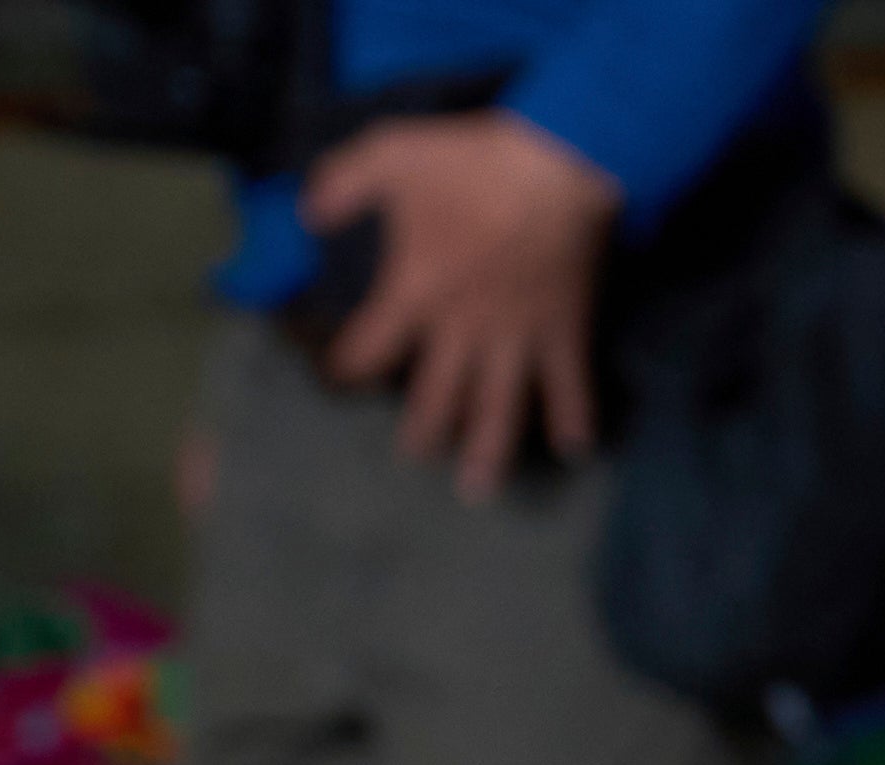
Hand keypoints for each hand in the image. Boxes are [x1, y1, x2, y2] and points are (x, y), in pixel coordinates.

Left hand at [300, 108, 619, 500]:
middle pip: (437, 401)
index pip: (368, 348)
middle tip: (415, 457)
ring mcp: (517, 339)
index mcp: (413, 291)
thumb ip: (339, 185)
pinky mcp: (564, 335)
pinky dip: (575, 422)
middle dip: (422, 435)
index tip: (341, 377)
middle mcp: (462, 330)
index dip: (349, 368)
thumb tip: (309, 217)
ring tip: (479, 489)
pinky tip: (575, 450)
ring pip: (500, 412)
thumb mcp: (387, 154)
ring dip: (488, 455)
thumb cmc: (469, 162)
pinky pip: (571, 390)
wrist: (555, 166)